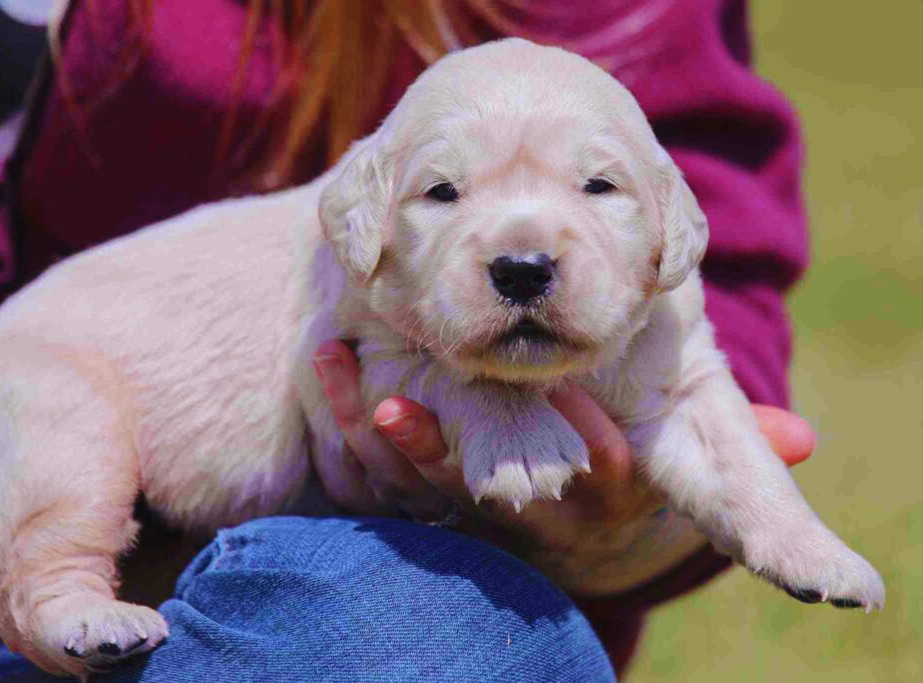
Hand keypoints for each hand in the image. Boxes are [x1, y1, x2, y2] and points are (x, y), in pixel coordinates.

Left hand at [311, 341, 815, 594]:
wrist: (554, 500)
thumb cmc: (617, 452)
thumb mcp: (681, 446)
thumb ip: (736, 445)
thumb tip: (804, 437)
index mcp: (589, 500)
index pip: (590, 488)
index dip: (577, 457)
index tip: (567, 414)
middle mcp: (517, 515)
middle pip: (470, 498)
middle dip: (433, 457)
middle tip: (399, 407)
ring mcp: (458, 507)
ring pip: (405, 489)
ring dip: (367, 433)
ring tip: (339, 361)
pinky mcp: (413, 493)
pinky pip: (364, 477)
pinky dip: (342, 421)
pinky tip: (329, 359)